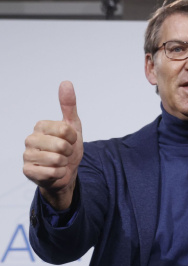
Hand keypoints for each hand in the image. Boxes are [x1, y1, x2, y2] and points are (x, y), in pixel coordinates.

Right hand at [23, 81, 82, 208]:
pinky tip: (55, 172)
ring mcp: (27, 156)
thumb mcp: (73, 126)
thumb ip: (69, 105)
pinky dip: (59, 174)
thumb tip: (66, 83)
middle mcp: (30, 139)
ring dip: (64, 163)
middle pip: (61, 145)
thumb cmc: (69, 148)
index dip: (73, 138)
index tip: (70, 140)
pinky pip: (52, 173)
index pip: (65, 130)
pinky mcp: (28, 171)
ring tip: (60, 162)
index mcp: (41, 126)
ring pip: (56, 160)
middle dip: (69, 152)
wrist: (66, 172)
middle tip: (65, 153)